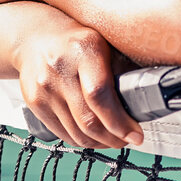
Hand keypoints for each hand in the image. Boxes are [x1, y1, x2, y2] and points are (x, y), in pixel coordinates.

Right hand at [16, 23, 143, 148]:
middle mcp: (60, 69)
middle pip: (88, 120)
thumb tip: (145, 100)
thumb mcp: (102, 44)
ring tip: (113, 139)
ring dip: (99, 143)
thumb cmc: (76, 41)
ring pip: (76, 132)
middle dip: (113, 138)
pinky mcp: (34, 103)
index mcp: (84, 50)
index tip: (136, 135)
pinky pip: (62, 133)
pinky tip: (93, 136)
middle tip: (128, 140)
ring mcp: (44, 88)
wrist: (34, 36)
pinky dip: (81, 140)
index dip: (119, 122)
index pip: (99, 95)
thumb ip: (121, 69)